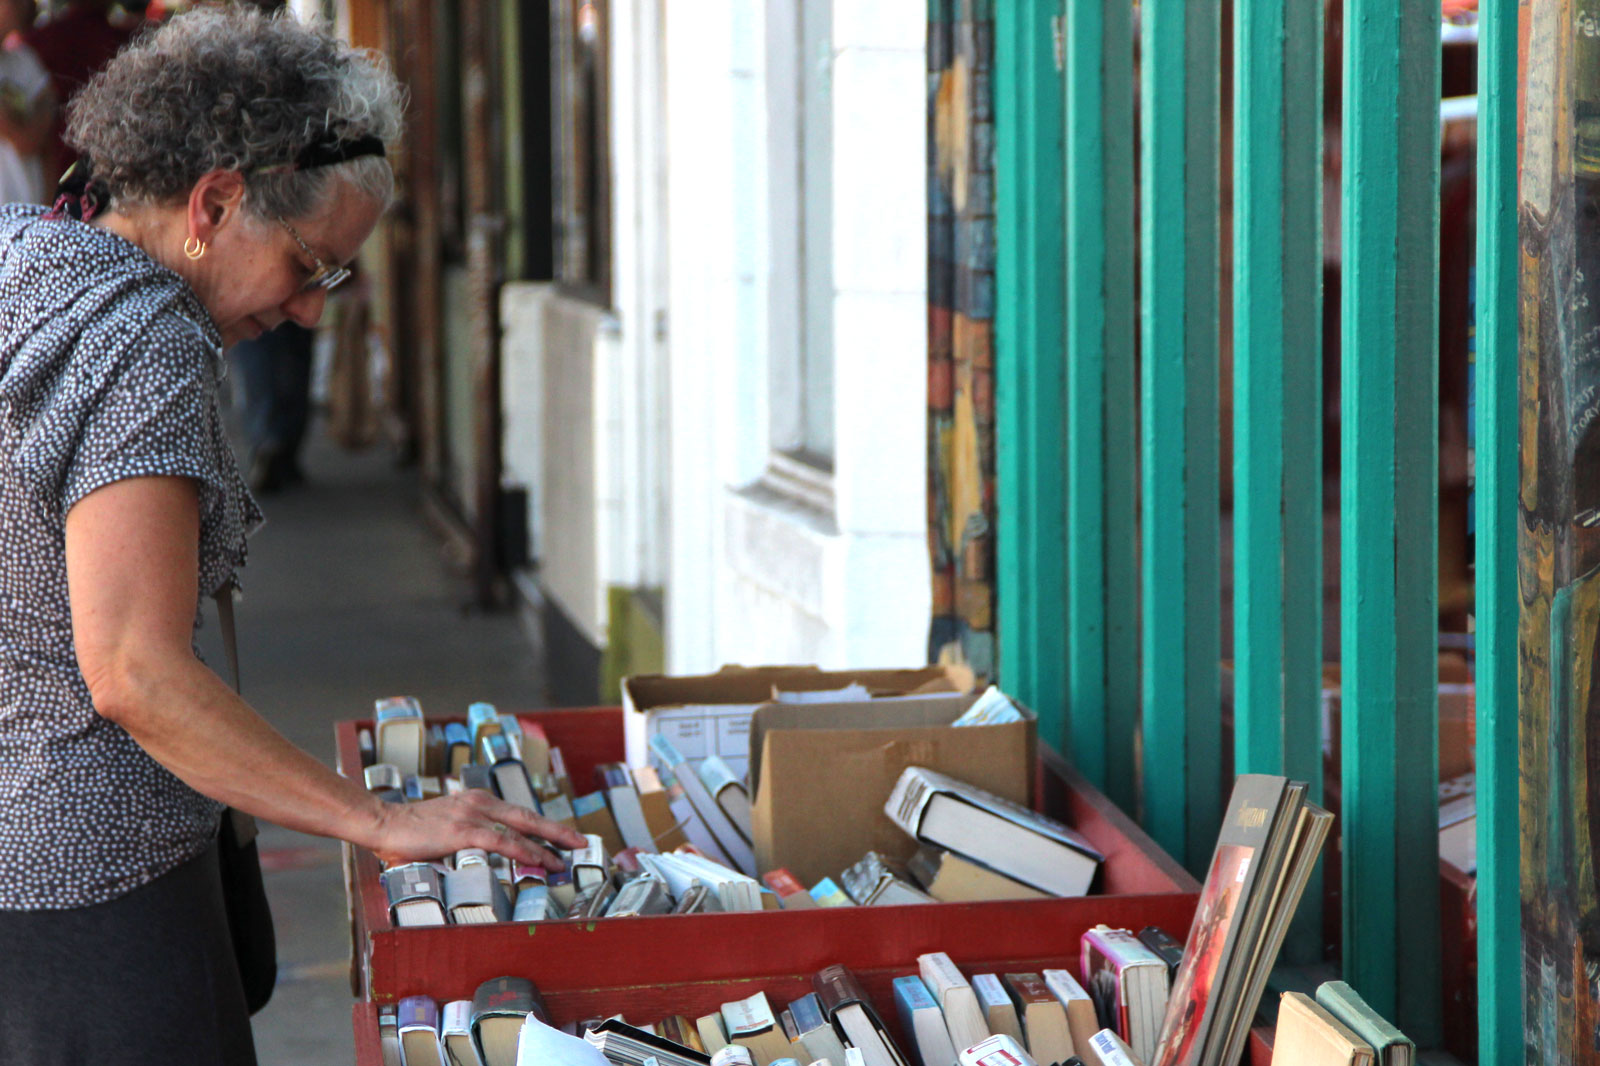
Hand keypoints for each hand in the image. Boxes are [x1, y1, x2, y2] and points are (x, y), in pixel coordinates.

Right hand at [366, 788, 587, 868]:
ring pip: (520, 830)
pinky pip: (502, 841)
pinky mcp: (463, 831)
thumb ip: (466, 836)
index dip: (543, 826)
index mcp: (477, 801)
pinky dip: (523, 851)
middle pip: (529, 817)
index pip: (519, 814)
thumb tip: (481, 854)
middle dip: (558, 831)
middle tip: (581, 842)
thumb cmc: (409, 832)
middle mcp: (480, 803)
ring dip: (546, 845)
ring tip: (566, 859)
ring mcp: (473, 815)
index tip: (562, 837)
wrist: (381, 823)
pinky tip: (539, 860)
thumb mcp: (445, 828)